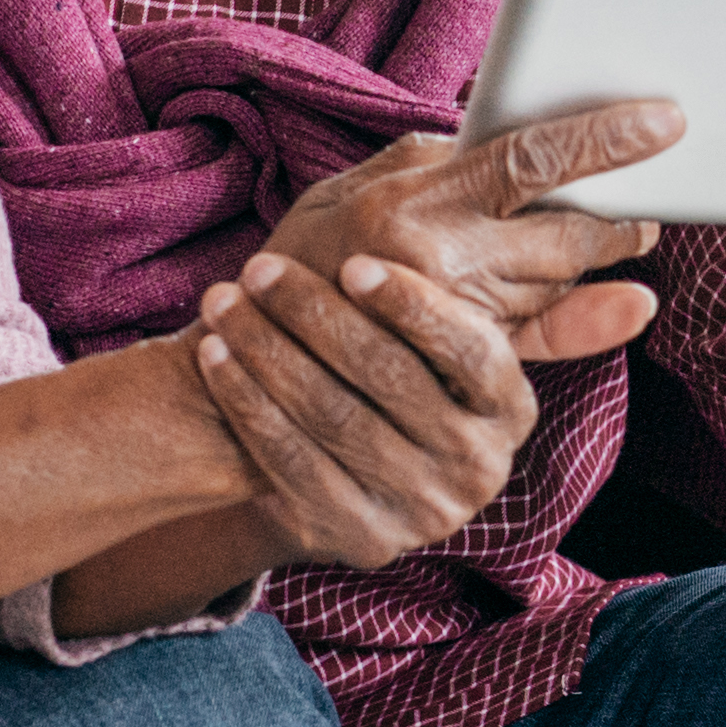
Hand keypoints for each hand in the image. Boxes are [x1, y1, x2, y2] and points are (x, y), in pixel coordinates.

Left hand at [190, 250, 546, 568]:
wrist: (347, 477)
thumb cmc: (392, 368)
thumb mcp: (440, 330)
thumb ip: (470, 266)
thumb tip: (501, 188)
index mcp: (510, 406)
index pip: (472, 352)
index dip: (413, 307)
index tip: (354, 264)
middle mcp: (478, 465)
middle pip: (390, 379)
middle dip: (315, 316)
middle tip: (260, 268)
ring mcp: (421, 509)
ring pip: (332, 417)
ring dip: (267, 350)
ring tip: (223, 300)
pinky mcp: (360, 538)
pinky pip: (291, 462)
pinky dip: (247, 403)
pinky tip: (214, 356)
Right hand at [262, 107, 677, 366]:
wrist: (240, 371)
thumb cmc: (296, 266)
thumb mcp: (350, 195)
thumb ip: (429, 163)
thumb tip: (493, 130)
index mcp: (414, 201)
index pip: (530, 158)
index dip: (605, 140)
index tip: (665, 122)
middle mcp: (436, 261)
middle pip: (565, 234)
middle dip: (618, 218)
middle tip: (650, 203)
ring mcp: (448, 321)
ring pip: (556, 286)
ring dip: (594, 265)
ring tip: (619, 236)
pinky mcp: (451, 371)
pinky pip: (535, 339)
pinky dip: (575, 318)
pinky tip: (609, 303)